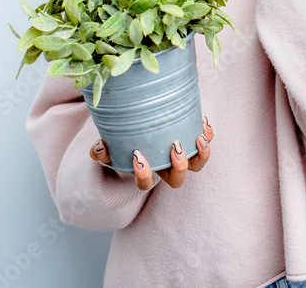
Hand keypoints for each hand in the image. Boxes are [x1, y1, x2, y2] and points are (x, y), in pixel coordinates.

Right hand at [90, 116, 213, 189]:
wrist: (137, 129)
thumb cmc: (122, 142)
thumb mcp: (109, 147)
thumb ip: (101, 150)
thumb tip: (98, 147)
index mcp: (146, 173)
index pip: (145, 183)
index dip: (143, 176)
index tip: (138, 157)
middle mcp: (166, 169)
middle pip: (177, 180)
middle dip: (178, 167)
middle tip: (174, 148)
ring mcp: (182, 157)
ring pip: (197, 165)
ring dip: (200, 155)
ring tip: (198, 139)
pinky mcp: (192, 143)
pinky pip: (205, 143)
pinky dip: (207, 135)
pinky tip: (203, 121)